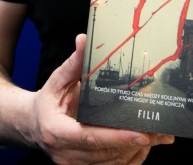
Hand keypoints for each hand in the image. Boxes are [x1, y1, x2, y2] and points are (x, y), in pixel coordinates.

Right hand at [28, 34, 172, 163]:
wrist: (32, 125)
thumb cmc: (47, 102)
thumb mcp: (57, 80)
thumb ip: (74, 63)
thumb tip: (84, 40)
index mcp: (56, 130)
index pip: (90, 138)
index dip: (117, 137)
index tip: (142, 135)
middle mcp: (64, 153)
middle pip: (106, 153)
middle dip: (135, 142)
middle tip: (161, 130)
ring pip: (112, 164)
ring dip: (137, 150)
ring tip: (159, 136)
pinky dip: (131, 159)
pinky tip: (144, 146)